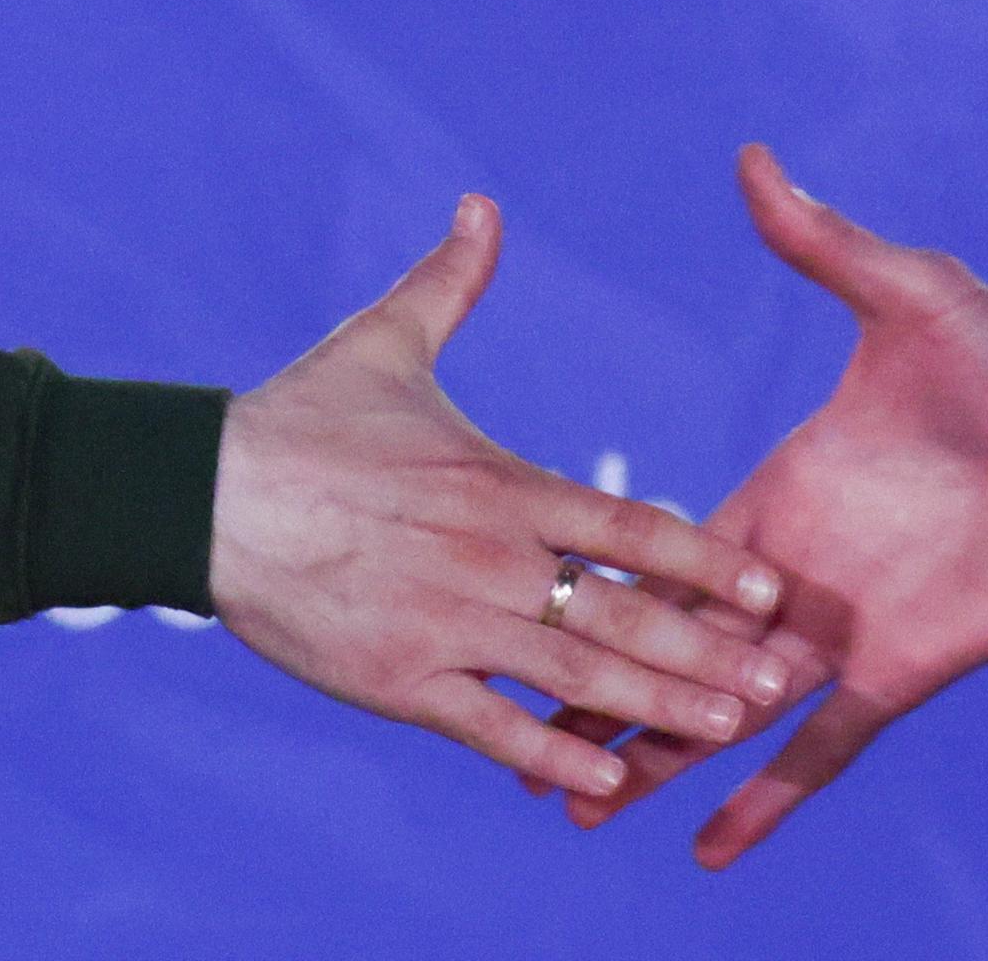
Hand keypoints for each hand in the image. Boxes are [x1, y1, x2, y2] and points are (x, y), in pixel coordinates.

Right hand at [210, 193, 794, 795]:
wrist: (202, 495)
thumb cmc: (296, 418)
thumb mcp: (382, 342)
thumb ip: (449, 283)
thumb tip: (483, 205)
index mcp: (499, 486)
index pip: (628, 528)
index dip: (704, 559)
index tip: (768, 588)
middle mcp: (488, 561)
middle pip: (623, 615)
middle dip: (710, 653)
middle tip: (785, 683)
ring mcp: (447, 627)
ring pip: (575, 678)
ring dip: (659, 708)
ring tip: (729, 733)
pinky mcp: (400, 681)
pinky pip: (492, 729)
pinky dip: (553, 759)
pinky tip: (609, 783)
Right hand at [553, 147, 987, 865]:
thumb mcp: (905, 294)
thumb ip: (820, 244)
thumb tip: (753, 158)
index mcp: (779, 490)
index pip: (661, 551)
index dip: (587, 585)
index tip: (507, 610)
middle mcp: (797, 572)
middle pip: (667, 646)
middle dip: (592, 692)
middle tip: (512, 743)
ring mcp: (845, 628)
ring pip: (721, 710)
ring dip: (650, 758)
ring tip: (572, 812)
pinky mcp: (903, 669)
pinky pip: (824, 750)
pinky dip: (769, 800)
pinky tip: (712, 852)